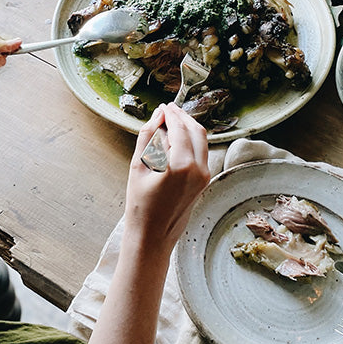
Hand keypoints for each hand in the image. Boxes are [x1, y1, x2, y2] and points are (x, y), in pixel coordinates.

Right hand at [123, 103, 209, 252]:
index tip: (163, 106)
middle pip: (196, 131)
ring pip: (202, 141)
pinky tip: (177, 140)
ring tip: (172, 122)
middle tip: (168, 110)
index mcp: (180, 165)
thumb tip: (158, 115)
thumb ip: (148, 136)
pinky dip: (192, 142)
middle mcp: (198, 169)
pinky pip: (201, 153)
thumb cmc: (140, 205)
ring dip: (189, 128)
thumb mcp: (137, 167)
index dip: (171, 114)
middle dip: (183, 117)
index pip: (179, 128)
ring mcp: (204, 176)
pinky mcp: (204, 182)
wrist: (152, 237)